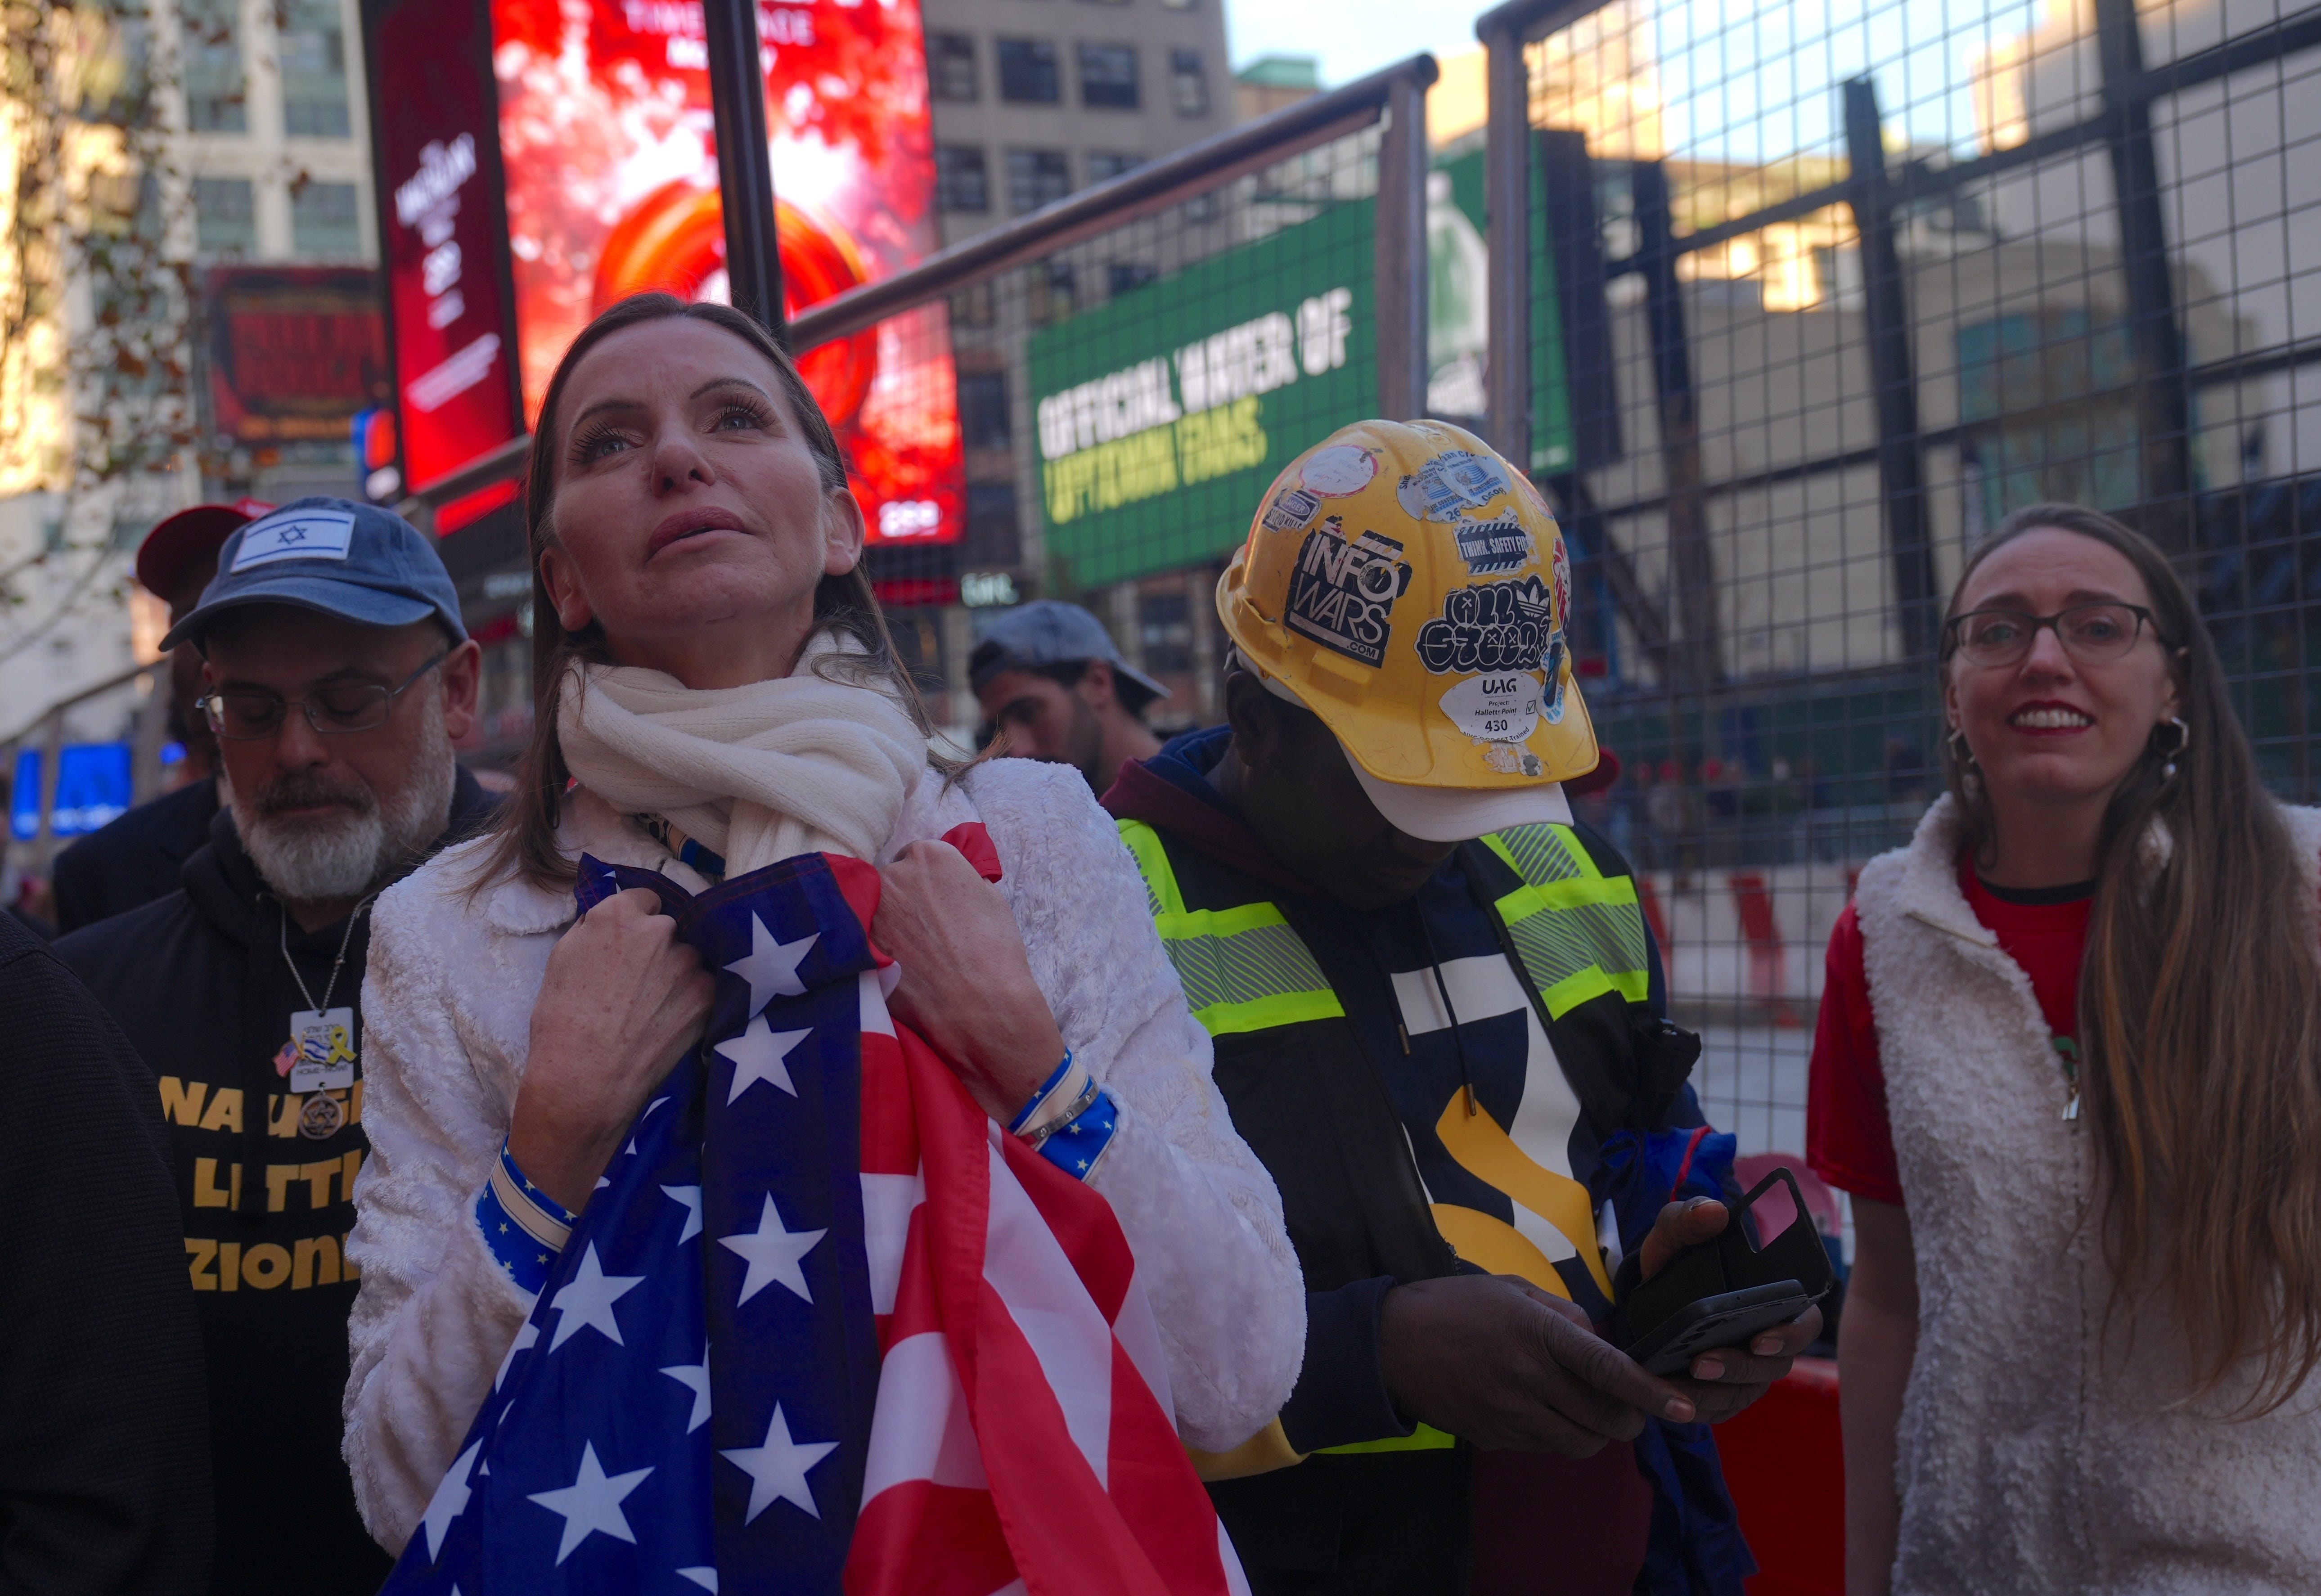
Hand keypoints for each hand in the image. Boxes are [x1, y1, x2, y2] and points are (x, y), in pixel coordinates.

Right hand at [509, 888, 713, 1211]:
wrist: (584, 1079)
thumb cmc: (561, 1023)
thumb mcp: (563, 960)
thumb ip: (595, 930)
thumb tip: (612, 920)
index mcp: (618, 914)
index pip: (646, 899)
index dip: (638, 922)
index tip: (631, 944)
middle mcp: (660, 929)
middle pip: (669, 928)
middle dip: (658, 948)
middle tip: (639, 983)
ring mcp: (688, 962)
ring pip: (688, 958)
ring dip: (677, 974)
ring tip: (652, 1008)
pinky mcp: (707, 994)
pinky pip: (703, 986)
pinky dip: (691, 1000)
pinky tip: (668, 1022)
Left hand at [871, 840, 1066, 1122]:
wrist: (980, 1005)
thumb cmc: (994, 952)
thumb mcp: (989, 898)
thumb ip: (960, 877)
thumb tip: (947, 880)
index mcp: (930, 855)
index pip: (915, 856)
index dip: (924, 881)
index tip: (932, 900)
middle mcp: (893, 874)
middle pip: (890, 880)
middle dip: (902, 900)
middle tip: (923, 929)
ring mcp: (871, 910)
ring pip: (873, 910)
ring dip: (886, 925)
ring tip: (912, 953)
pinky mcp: (859, 945)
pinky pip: (864, 941)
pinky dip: (877, 951)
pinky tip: (901, 969)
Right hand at [1378, 1274, 1696, 1454]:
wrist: (1391, 1344)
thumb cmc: (1454, 1305)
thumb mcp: (1512, 1289)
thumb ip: (1563, 1313)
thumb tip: (1600, 1340)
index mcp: (1536, 1333)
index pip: (1607, 1368)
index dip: (1650, 1391)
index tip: (1683, 1406)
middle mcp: (1528, 1378)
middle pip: (1604, 1418)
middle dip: (1631, 1418)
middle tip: (1632, 1406)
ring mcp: (1511, 1414)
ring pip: (1581, 1443)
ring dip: (1598, 1432)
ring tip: (1589, 1410)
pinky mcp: (1496, 1438)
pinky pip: (1546, 1447)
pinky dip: (1560, 1435)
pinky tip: (1545, 1410)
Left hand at [1636, 1197, 1822, 1422]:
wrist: (1647, 1294)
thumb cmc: (1677, 1259)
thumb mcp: (1673, 1233)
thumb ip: (1689, 1217)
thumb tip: (1714, 1212)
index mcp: (1777, 1302)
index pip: (1805, 1323)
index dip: (1790, 1335)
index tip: (1761, 1337)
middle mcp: (1772, 1341)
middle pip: (1773, 1366)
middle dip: (1739, 1366)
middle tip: (1702, 1361)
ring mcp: (1750, 1372)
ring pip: (1745, 1392)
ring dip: (1715, 1390)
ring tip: (1680, 1378)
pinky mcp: (1725, 1394)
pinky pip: (1719, 1410)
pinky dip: (1696, 1407)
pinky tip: (1671, 1399)